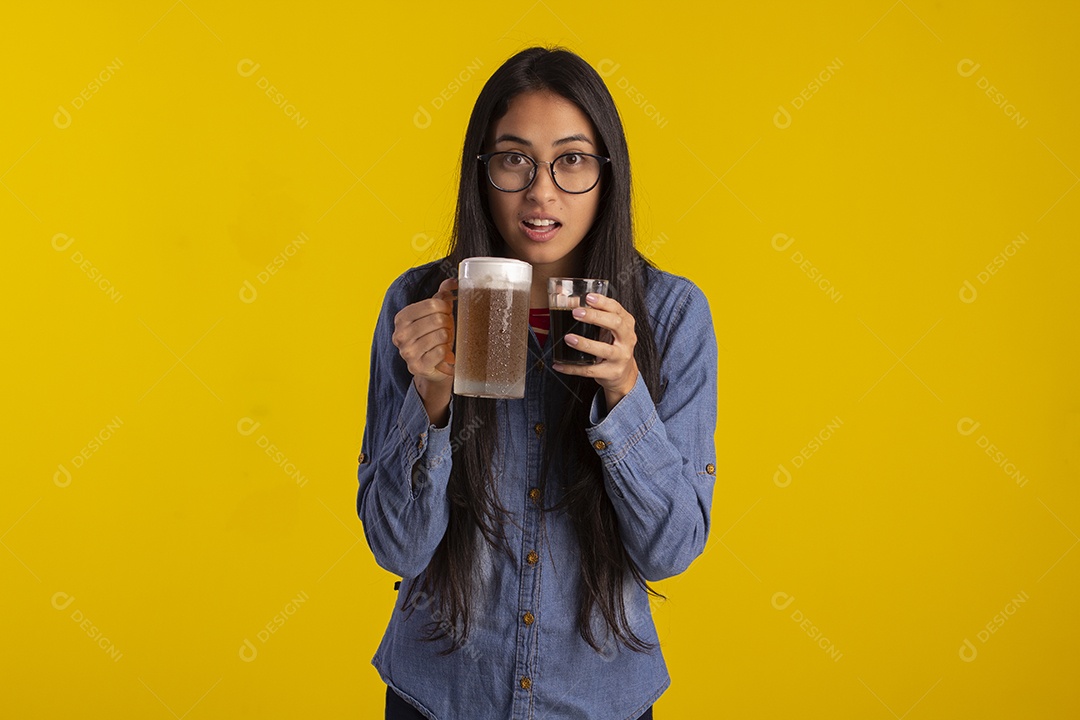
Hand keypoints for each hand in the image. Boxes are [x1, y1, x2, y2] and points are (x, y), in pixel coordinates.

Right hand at [392, 278, 456, 423]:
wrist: (432, 366)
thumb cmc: (434, 337)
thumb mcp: (435, 315)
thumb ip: (442, 296)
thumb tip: (453, 281)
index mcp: (402, 317)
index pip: (432, 304)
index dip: (445, 308)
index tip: (445, 314)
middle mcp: (400, 334)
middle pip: (438, 319)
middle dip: (447, 325)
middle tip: (445, 331)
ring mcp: (407, 351)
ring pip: (440, 335)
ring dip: (447, 338)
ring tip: (443, 342)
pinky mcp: (417, 366)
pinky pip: (441, 351)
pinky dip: (446, 352)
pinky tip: (443, 354)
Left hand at [553, 292, 638, 409]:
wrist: (624, 373)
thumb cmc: (614, 345)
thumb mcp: (610, 329)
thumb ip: (596, 315)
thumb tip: (569, 300)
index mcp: (626, 324)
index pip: (617, 309)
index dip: (603, 302)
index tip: (588, 297)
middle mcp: (627, 340)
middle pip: (615, 325)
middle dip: (595, 317)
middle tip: (576, 313)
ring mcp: (620, 357)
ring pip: (604, 350)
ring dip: (585, 344)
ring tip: (568, 338)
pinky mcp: (611, 373)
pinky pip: (590, 370)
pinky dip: (572, 368)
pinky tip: (559, 364)